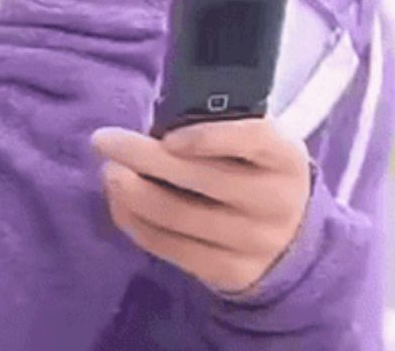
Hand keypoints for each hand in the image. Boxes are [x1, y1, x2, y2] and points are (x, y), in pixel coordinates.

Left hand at [90, 118, 311, 296]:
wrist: (290, 235)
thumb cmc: (255, 169)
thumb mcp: (255, 142)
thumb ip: (220, 126)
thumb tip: (153, 121)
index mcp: (286, 156)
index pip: (253, 139)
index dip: (208, 137)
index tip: (166, 136)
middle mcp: (277, 201)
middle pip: (203, 179)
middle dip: (144, 156)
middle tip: (105, 140)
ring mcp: (255, 242)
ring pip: (179, 216)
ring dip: (133, 192)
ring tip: (109, 171)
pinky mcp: (229, 272)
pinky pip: (172, 248)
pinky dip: (137, 222)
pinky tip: (120, 201)